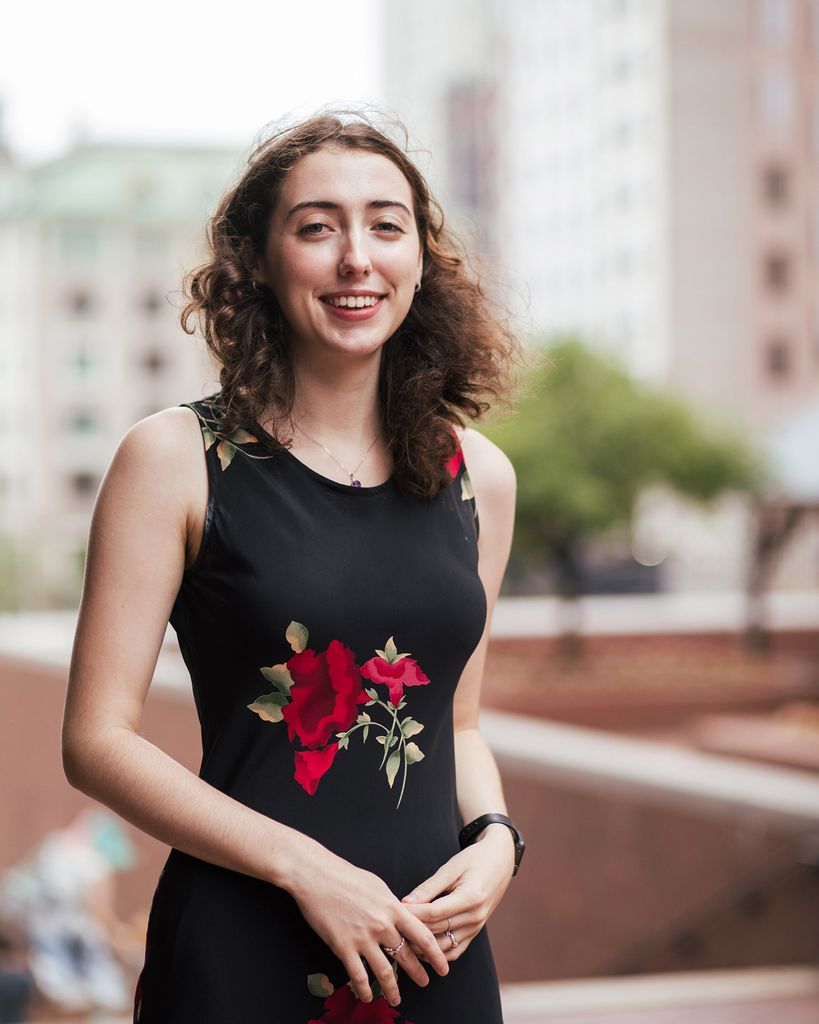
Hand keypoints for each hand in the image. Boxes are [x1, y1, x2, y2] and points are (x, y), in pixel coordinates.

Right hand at [287, 848, 449, 1006]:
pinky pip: (358, 975)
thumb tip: (401, 915)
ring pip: (384, 971)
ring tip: (397, 999)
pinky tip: (368, 996)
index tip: (443, 966)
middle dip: (418, 972)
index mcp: (392, 907)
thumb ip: (391, 904)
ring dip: (392, 988)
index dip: (435, 953)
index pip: (422, 935)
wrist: (316, 876)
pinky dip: (365, 989)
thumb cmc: (345, 876)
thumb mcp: (377, 886)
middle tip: (425, 982)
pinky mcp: (343, 947)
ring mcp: (363, 937)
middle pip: (406, 954)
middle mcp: (382, 925)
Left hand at [399, 825, 514, 960]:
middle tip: (391, 927)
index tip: (393, 910)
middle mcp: (475, 917)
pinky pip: (454, 950)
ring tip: (402, 939)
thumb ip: (429, 888)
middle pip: (437, 930)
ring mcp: (477, 928)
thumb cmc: (474, 859)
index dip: (412, 914)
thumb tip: (405, 903)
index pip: (434, 913)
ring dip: (422, 945)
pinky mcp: (475, 932)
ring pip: (444, 946)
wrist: (499, 861)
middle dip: (413, 930)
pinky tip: (421, 946)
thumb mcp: (451, 867)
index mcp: (470, 898)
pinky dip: (437, 952)